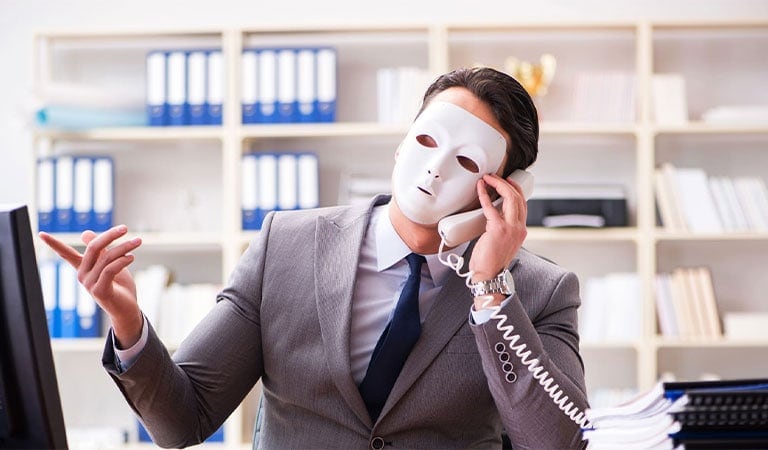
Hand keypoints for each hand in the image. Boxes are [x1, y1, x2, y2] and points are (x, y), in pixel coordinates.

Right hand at [39, 225, 143, 347]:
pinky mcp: (99, 291)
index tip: (40, 234)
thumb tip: (85, 232)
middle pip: (93, 247)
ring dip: (124, 247)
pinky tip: (132, 257)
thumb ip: (100, 250)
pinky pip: (110, 269)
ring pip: (106, 258)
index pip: (65, 253)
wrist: (127, 310)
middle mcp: (82, 275)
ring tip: (137, 242)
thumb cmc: (119, 286)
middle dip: (109, 235)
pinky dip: (122, 260)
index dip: (53, 244)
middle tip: (124, 228)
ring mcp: (89, 284)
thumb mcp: (110, 264)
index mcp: (83, 268)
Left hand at [469, 174, 527, 283]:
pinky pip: (491, 207)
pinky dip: (484, 195)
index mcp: (521, 230)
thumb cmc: (491, 261)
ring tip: (488, 179)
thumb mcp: (502, 242)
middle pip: (518, 197)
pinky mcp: (498, 229)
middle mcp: (519, 228)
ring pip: (510, 198)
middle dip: (506, 183)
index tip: (506, 181)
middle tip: (494, 176)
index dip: (515, 190)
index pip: (523, 204)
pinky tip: (480, 188)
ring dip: (498, 185)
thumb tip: (492, 214)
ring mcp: (511, 228)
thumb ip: (501, 227)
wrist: (489, 275)